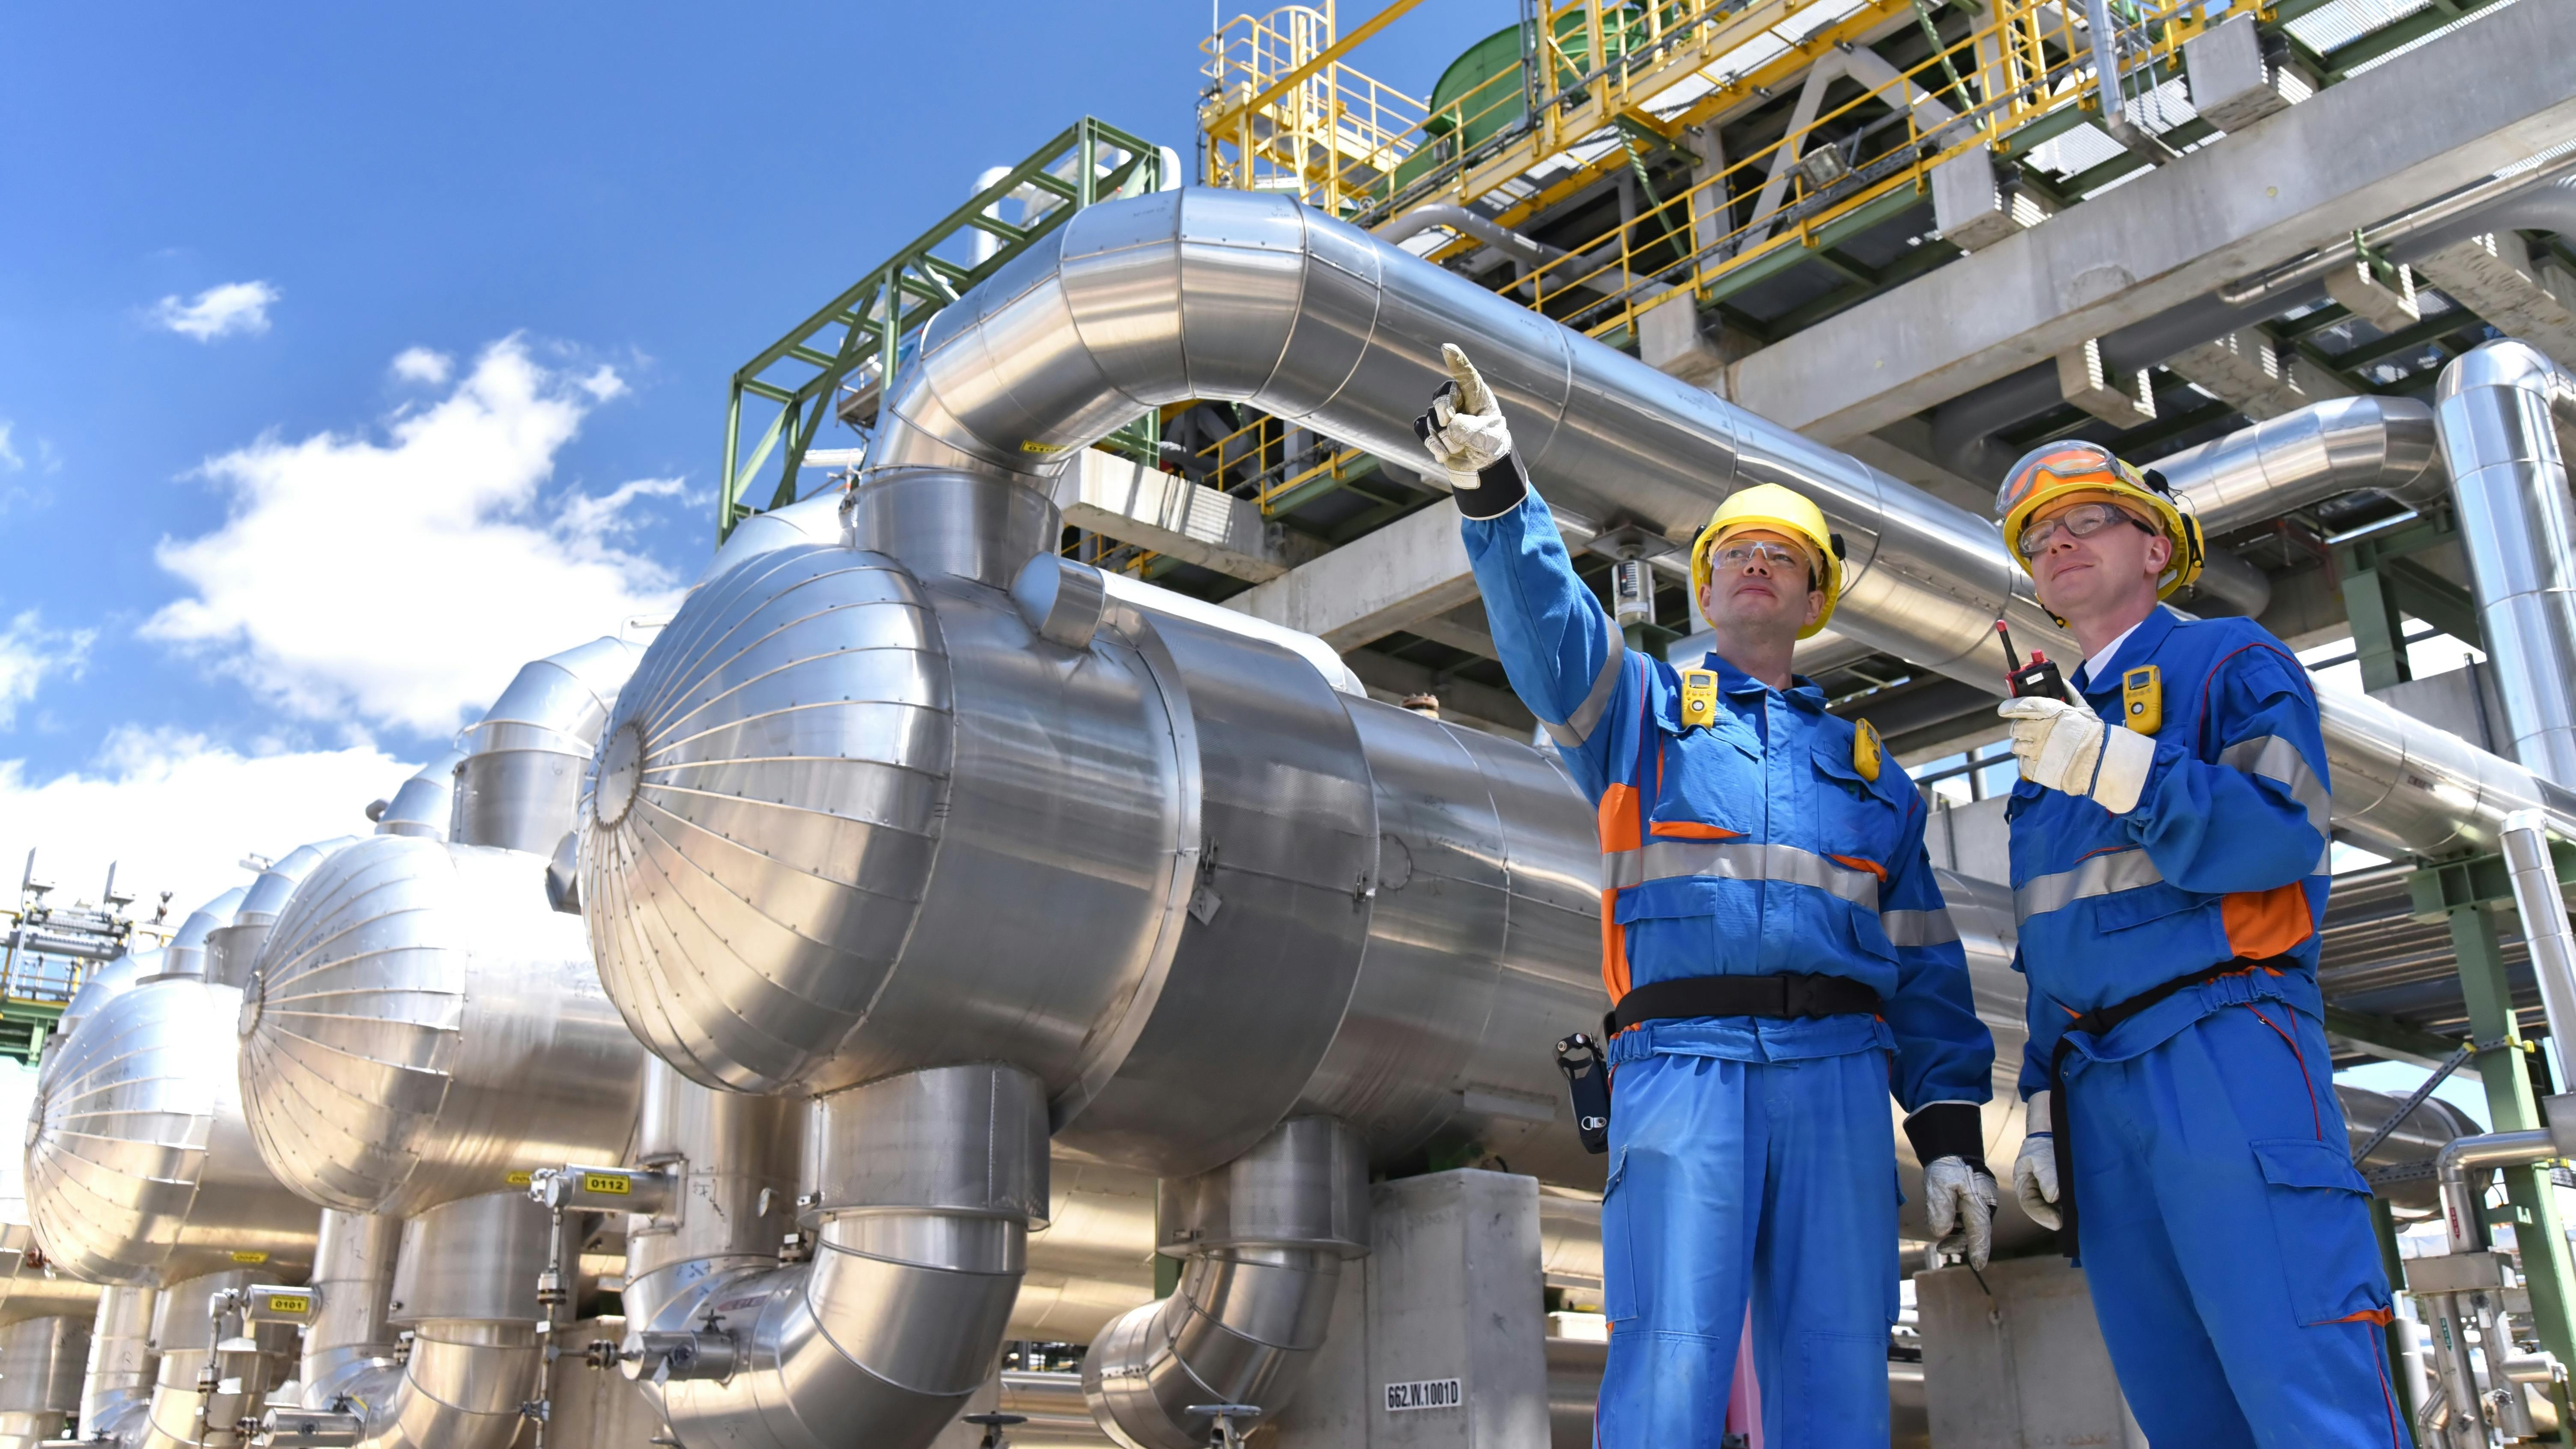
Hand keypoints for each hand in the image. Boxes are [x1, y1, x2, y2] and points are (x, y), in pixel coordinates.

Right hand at [1415, 343, 1513, 488]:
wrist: (1483, 466)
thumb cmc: (1490, 445)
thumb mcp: (1487, 439)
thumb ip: (1470, 430)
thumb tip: (1449, 426)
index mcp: (1478, 396)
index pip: (1466, 375)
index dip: (1456, 361)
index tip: (1447, 347)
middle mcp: (1459, 401)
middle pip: (1442, 395)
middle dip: (1443, 408)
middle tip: (1448, 421)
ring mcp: (1444, 415)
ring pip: (1432, 418)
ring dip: (1443, 437)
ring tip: (1458, 449)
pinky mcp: (1433, 429)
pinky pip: (1423, 430)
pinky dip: (1432, 443)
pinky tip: (1443, 454)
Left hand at [1922, 1154, 1997, 1269]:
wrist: (1953, 1151)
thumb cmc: (1947, 1167)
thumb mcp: (1940, 1185)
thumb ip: (1940, 1208)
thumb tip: (1941, 1233)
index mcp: (1979, 1203)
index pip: (1980, 1232)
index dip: (1979, 1250)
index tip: (1978, 1266)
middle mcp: (1984, 1206)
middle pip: (1976, 1233)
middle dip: (1960, 1244)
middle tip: (1941, 1249)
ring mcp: (1982, 1204)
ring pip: (1972, 1228)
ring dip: (1959, 1238)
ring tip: (1942, 1245)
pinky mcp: (1976, 1202)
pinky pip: (1970, 1220)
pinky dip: (1959, 1228)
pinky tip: (1948, 1229)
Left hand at [1997, 694, 2152, 813]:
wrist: (2099, 763)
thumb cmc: (2093, 735)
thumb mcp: (2084, 709)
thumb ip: (2069, 693)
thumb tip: (2060, 681)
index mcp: (2050, 713)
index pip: (2022, 705)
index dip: (2010, 707)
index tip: (2004, 709)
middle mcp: (2039, 731)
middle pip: (2015, 728)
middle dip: (2021, 729)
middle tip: (2031, 731)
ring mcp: (2035, 750)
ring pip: (2016, 746)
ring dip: (2023, 745)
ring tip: (2038, 747)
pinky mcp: (2034, 768)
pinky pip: (2022, 762)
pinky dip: (2029, 761)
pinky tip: (2042, 759)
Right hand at [2013, 1091, 2059, 1230]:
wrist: (2053, 1133)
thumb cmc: (2044, 1145)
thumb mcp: (2042, 1159)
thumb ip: (2047, 1178)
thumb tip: (2053, 1198)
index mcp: (2023, 1183)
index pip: (2029, 1205)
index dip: (2043, 1216)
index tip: (2059, 1223)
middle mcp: (2032, 1190)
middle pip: (2040, 1209)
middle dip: (2052, 1217)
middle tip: (2067, 1224)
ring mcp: (2044, 1191)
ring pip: (2050, 1208)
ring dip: (2060, 1213)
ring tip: (2073, 1219)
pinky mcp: (2056, 1189)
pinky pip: (2059, 1202)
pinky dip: (2066, 1207)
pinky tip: (2076, 1209)